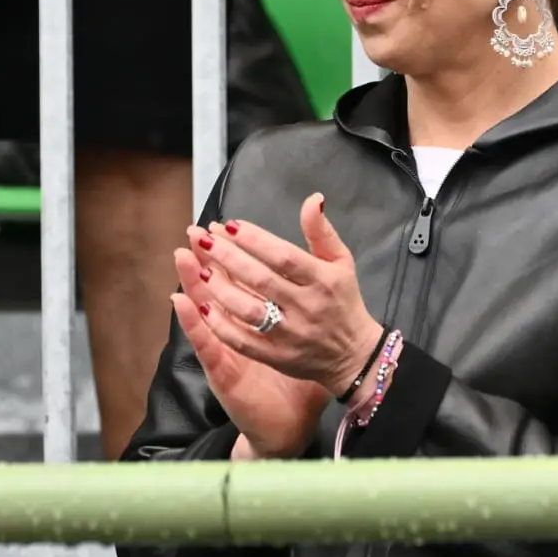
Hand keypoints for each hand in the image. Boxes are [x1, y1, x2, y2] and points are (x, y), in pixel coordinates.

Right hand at [172, 249, 329, 458]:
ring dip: (192, 282)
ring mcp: (225, 351)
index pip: (242, 281)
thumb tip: (319, 256)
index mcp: (256, 321)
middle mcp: (237, 332)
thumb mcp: (306, 338)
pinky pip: (206, 343)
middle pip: (217, 290)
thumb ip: (306, 306)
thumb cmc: (295, 379)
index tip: (220, 228)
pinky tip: (182, 303)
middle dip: (205, 260)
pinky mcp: (221, 372)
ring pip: (205, 310)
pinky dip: (193, 323)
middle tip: (192, 233)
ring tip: (181, 256)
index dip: (230, 256)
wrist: (290, 423)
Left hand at [190, 194, 383, 397]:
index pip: (284, 256)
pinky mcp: (278, 357)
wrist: (355, 355)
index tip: (230, 225)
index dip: (255, 239)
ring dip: (221, 289)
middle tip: (203, 239)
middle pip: (261, 279)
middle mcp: (307, 307)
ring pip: (249, 310)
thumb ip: (322, 232)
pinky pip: (244, 342)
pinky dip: (222, 325)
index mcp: (323, 280)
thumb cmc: (343, 301)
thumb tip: (313, 199)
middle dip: (228, 257)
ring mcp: (291, 335)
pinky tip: (204, 307)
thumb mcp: (341, 263)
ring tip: (202, 270)